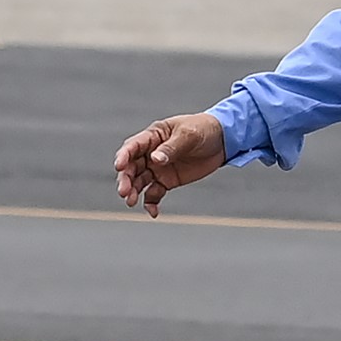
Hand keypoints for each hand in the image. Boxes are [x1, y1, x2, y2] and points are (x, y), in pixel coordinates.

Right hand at [114, 113, 228, 215]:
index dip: (124, 156)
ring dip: (133, 191)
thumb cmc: (202, 129)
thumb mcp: (188, 135)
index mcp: (153, 136)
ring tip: (131, 202)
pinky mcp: (167, 181)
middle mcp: (151, 153)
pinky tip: (152, 212)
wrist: (222, 141)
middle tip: (124, 192)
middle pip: (131, 167)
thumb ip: (171, 148)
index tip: (119, 166)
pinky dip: (150, 203)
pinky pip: (154, 193)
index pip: (133, 146)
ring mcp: (158, 168)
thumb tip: (155, 159)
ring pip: (139, 181)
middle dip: (126, 179)